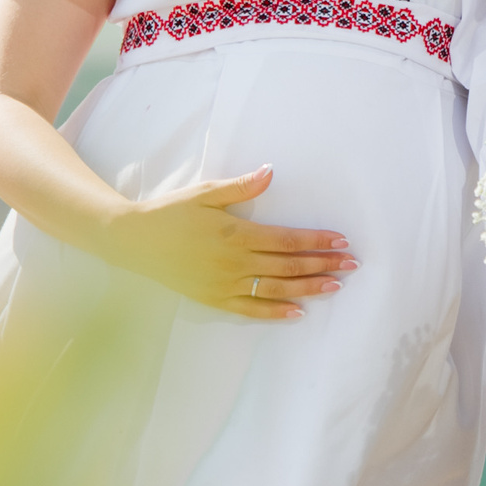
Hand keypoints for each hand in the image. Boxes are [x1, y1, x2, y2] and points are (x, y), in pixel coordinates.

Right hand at [99, 165, 354, 319]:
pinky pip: (250, 309)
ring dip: (308, 288)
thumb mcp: (204, 193)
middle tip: (352, 264)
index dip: (316, 240)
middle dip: (323, 264)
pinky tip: (298, 313)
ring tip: (335, 286)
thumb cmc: (171, 212)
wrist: (134, 242)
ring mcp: (225, 284)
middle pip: (288, 266)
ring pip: (275, 289)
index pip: (287, 240)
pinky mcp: (214, 299)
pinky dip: (275, 313)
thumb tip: (270, 173)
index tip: (341, 241)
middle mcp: (234, 263)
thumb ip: (240, 187)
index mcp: (236, 235)